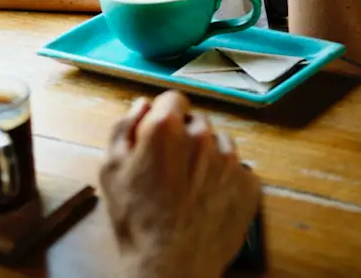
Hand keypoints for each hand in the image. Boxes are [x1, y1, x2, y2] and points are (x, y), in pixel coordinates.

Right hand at [99, 91, 261, 277]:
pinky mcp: (249, 185)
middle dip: (184, 136)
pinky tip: (208, 199)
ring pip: (220, 144)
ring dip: (207, 156)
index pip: (173, 98)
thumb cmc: (136, 220)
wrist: (170, 265)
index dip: (163, 114)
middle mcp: (203, 136)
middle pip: (196, 121)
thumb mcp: (111, 168)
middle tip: (171, 167)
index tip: (159, 133)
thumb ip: (124, 128)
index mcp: (166, 128)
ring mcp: (230, 161)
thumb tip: (141, 106)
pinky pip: (238, 170)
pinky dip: (225, 180)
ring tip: (190, 186)